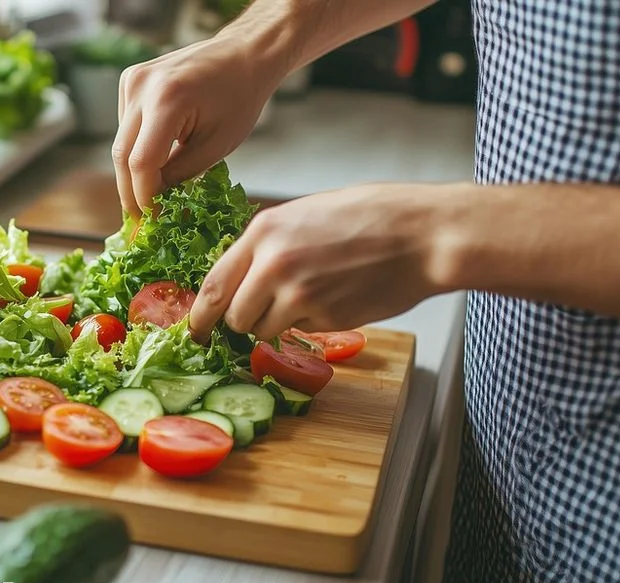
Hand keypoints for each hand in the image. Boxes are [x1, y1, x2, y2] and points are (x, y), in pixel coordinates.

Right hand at [112, 36, 284, 220]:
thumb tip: (156, 205)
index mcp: (167, 101)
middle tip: (141, 222)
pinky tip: (154, 162)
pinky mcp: (130, 80)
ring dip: (132, 173)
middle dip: (131, 193)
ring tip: (150, 198)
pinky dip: (136, 149)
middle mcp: (141, 87)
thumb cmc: (240, 97)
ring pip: (120, 144)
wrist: (243, 53)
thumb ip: (182, 175)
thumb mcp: (217, 145)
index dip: (145, 198)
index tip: (153, 222)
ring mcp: (132, 81)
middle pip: (122, 156)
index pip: (141, 163)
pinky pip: (125, 127)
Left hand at [187, 183, 450, 342]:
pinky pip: (302, 332)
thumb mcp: (306, 214)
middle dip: (244, 320)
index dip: (200, 314)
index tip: (195, 330)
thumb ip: (269, 244)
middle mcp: (273, 264)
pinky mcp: (326, 318)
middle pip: (234, 315)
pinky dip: (313, 323)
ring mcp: (299, 294)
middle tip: (265, 312)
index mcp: (264, 232)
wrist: (424, 234)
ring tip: (313, 294)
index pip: (213, 285)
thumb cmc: (372, 217)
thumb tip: (242, 276)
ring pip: (265, 330)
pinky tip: (338, 295)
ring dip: (278, 324)